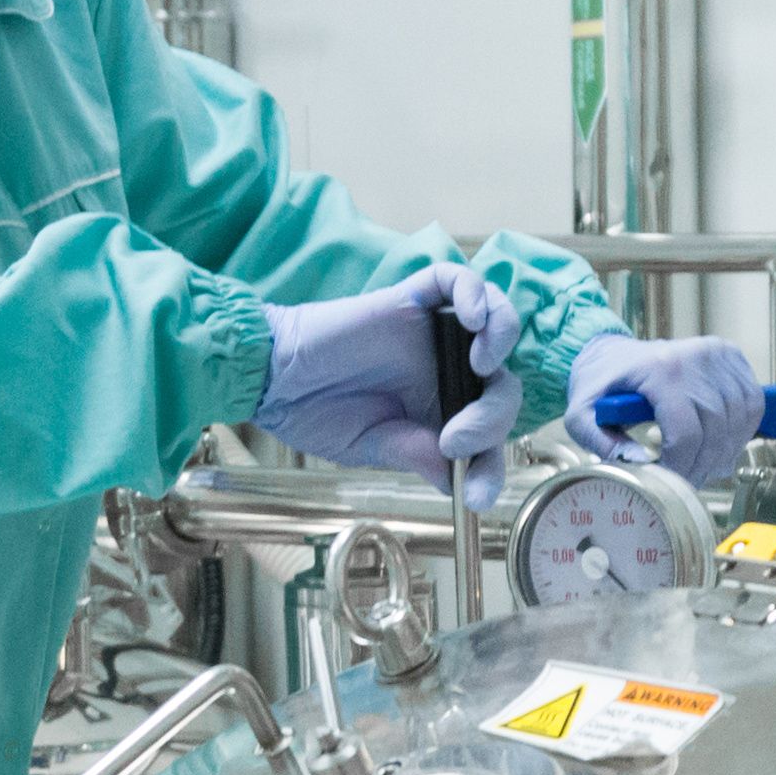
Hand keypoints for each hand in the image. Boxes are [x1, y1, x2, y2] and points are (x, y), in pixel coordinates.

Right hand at [253, 267, 525, 507]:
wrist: (273, 382)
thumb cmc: (315, 412)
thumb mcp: (373, 445)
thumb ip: (417, 453)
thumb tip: (460, 479)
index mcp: (440, 410)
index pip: (486, 433)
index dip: (492, 464)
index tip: (476, 494)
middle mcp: (445, 370)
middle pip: (501, 383)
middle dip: (493, 417)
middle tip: (456, 440)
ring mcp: (431, 334)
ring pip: (495, 322)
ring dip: (503, 340)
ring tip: (481, 366)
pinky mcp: (410, 299)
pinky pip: (454, 280)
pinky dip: (474, 292)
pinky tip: (473, 318)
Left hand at [558, 334, 760, 483]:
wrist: (614, 353)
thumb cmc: (600, 385)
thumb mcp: (581, 415)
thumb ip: (601, 443)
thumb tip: (639, 464)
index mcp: (660, 370)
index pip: (686, 434)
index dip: (681, 468)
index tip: (670, 483)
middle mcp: (695, 357)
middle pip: (715, 431)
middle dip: (702, 466)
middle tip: (686, 481)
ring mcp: (717, 354)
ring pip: (738, 421)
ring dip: (724, 452)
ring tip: (702, 464)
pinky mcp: (730, 356)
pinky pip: (752, 404)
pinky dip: (741, 430)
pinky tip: (719, 442)